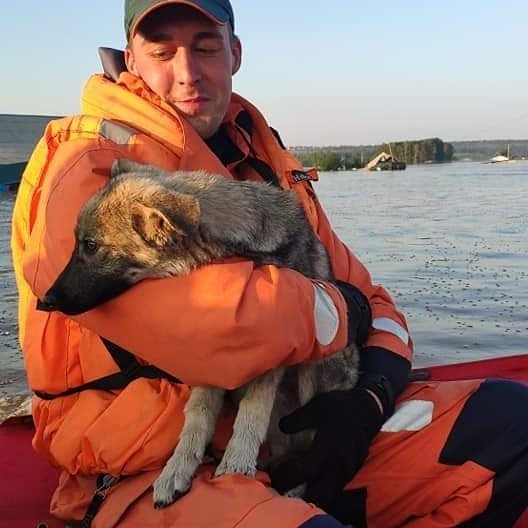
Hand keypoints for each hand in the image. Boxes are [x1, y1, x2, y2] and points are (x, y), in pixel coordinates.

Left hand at [278, 387, 383, 512]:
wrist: (368, 408)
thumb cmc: (340, 406)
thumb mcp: (316, 407)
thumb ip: (297, 419)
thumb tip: (281, 428)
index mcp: (325, 452)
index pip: (298, 473)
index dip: (281, 475)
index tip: (269, 471)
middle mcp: (337, 468)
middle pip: (316, 498)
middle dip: (297, 496)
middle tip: (282, 486)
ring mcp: (347, 472)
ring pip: (328, 496)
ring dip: (312, 494)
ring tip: (296, 483)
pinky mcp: (352, 472)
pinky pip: (336, 488)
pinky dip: (322, 488)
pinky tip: (312, 477)